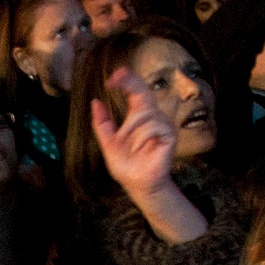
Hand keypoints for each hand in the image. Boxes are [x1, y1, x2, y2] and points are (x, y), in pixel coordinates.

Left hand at [88, 64, 182, 201]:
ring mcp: (162, 124)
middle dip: (129, 83)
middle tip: (113, 81)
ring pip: (145, 113)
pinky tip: (141, 148)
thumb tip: (95, 102)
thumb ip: (102, 124)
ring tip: (131, 146)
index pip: (135, 90)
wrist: (138, 184)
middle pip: (143, 91)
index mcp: (137, 116)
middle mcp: (151, 116)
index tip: (111, 79)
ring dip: (132, 130)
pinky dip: (143, 137)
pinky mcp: (169, 133)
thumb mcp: (108, 143)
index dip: (126, 80)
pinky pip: (154, 126)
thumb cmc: (126, 165)